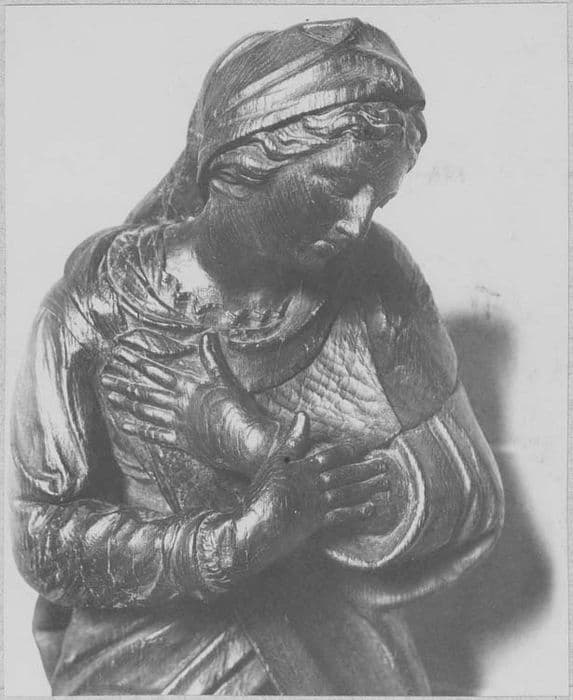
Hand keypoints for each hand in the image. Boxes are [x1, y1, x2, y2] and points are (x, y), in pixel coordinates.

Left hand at [101, 332, 303, 476]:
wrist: (245, 440)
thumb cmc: (238, 408)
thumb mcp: (226, 379)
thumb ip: (212, 358)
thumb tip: (208, 334)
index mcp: (188, 388)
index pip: (156, 372)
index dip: (136, 362)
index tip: (120, 354)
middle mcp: (178, 405)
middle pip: (145, 392)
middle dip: (124, 383)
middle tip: (104, 377)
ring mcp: (177, 425)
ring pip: (146, 412)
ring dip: (127, 404)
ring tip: (110, 396)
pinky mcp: (183, 443)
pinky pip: (156, 436)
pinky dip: (140, 430)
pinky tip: (125, 426)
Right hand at [235, 434, 392, 571]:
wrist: (256, 526)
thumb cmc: (261, 494)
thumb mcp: (274, 462)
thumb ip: (292, 440)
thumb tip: (303, 414)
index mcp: (304, 468)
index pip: (333, 455)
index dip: (351, 450)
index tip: (368, 447)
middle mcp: (314, 484)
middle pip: (345, 474)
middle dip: (366, 469)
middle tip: (385, 466)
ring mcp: (317, 504)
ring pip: (348, 492)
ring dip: (368, 487)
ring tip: (384, 483)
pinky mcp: (317, 523)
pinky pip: (343, 515)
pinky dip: (358, 512)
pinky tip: (372, 509)